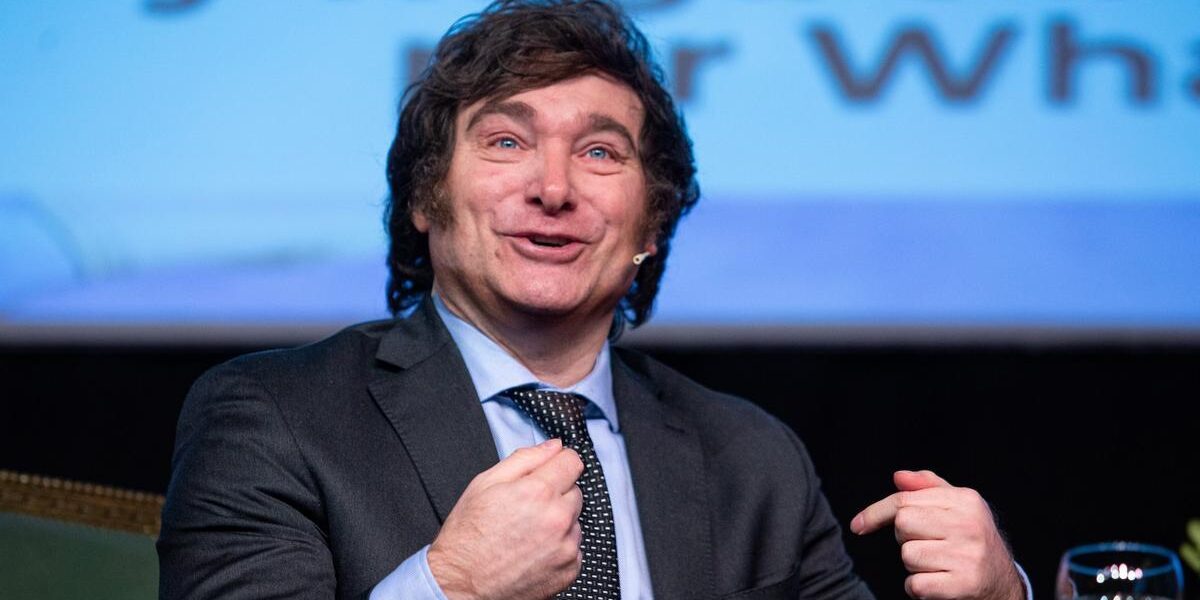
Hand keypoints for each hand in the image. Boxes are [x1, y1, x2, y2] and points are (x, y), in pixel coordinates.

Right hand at [428, 438, 584, 599]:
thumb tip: (552, 446)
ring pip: (575, 520)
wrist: (461, 585)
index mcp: (538, 492)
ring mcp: (566, 547)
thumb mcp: (485, 484)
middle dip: (555, 494)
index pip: (572, 461)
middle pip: (575, 491)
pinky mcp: (569, 570)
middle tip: (526, 507)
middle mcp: (557, 519)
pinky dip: (560, 547)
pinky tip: (533, 550)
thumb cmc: (467, 538)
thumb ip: (524, 459)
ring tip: (526, 532)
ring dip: (559, 522)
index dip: (558, 462)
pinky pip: (575, 548)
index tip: (551, 469)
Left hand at [850, 470, 1022, 599]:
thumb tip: (898, 477)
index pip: (904, 500)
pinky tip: (937, 582)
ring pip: (908, 556)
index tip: (858, 525)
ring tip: (937, 564)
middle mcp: (969, 525)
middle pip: (902, 525)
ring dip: (914, 565)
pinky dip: (918, 588)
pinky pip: (916, 584)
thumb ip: (928, 488)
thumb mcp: (958, 507)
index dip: (875, 513)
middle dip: (905, 538)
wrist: (1003, 582)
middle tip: (927, 544)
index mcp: (965, 500)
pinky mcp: (965, 584)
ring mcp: (968, 555)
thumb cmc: (972, 540)